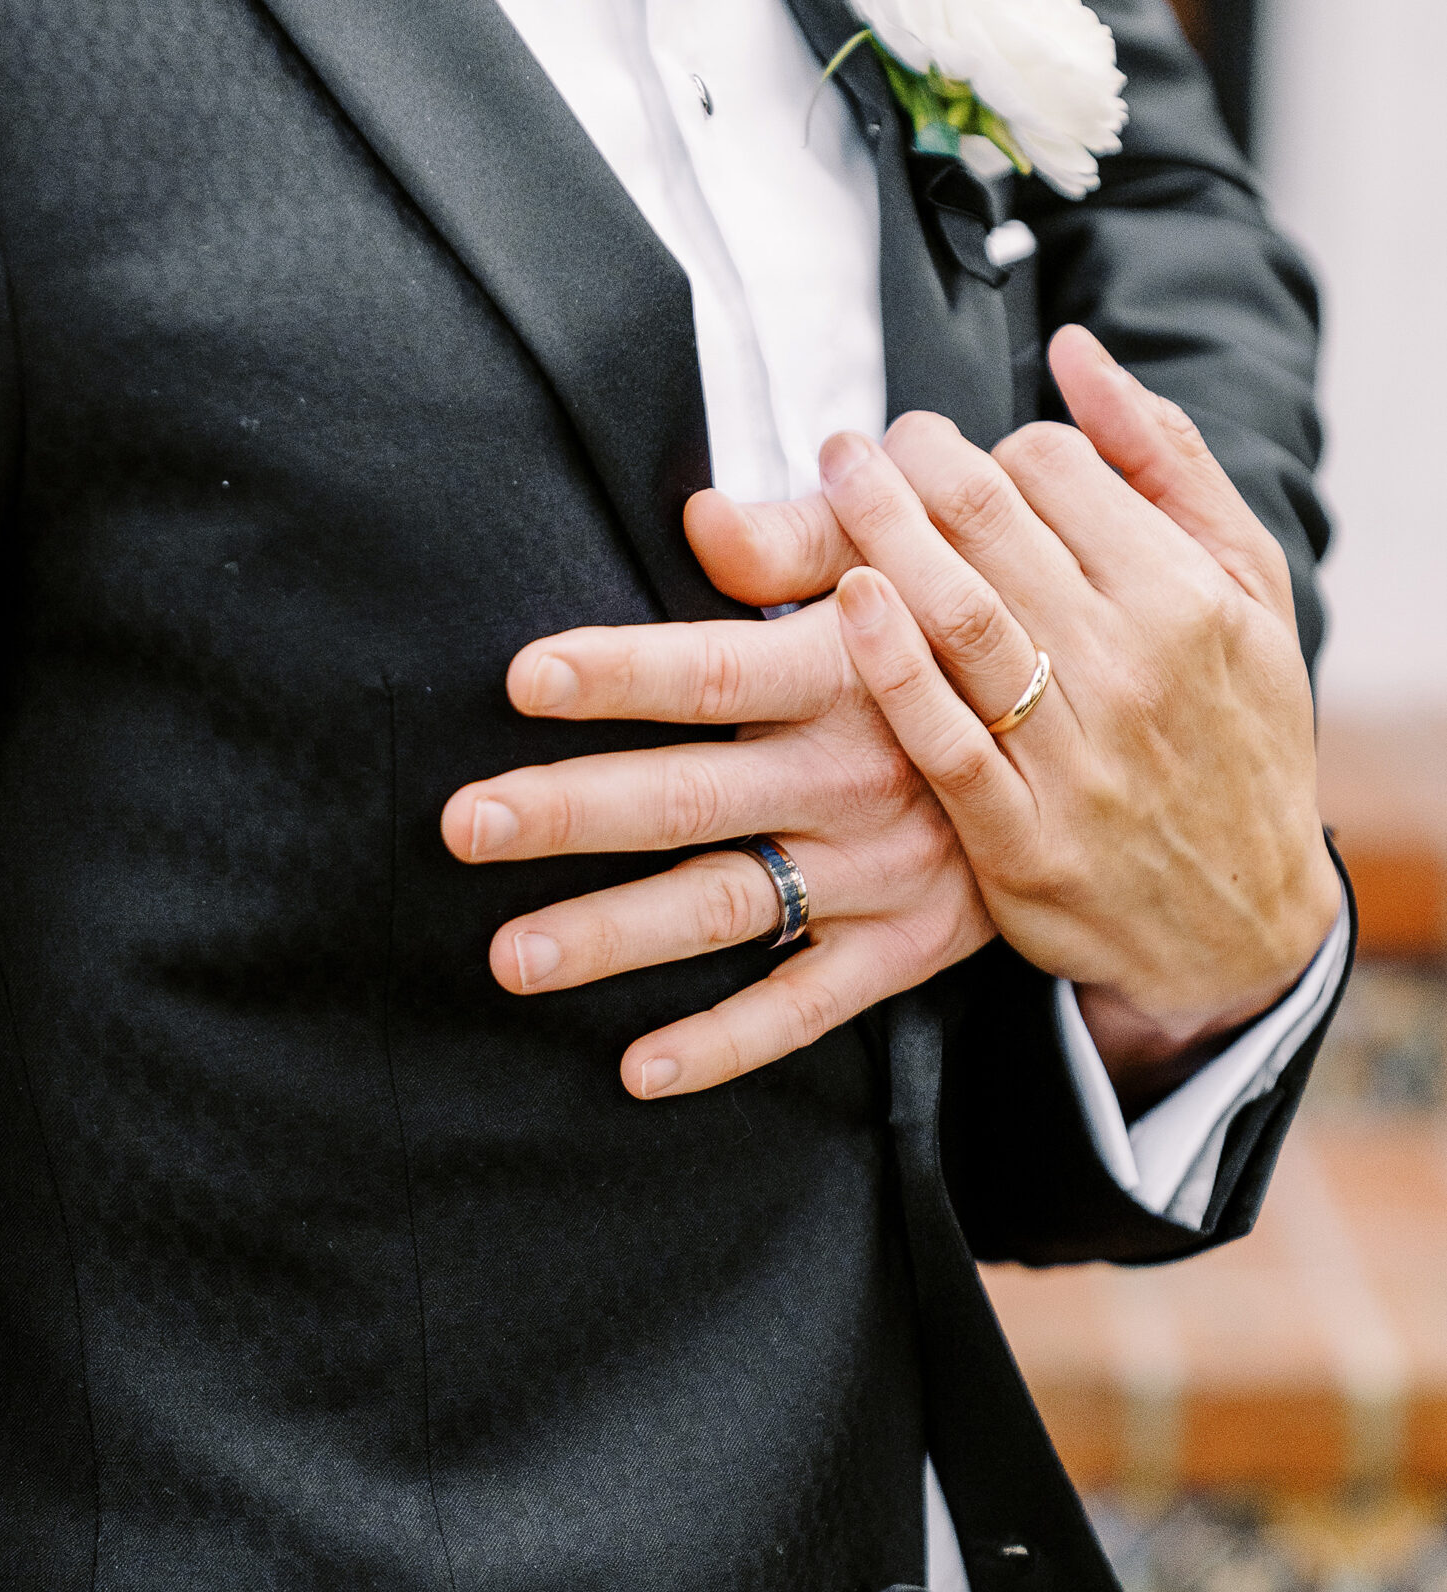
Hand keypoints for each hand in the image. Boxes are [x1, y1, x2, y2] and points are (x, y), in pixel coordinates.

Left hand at [440, 516, 991, 1100]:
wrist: (1124, 726)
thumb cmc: (977, 614)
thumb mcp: (915, 548)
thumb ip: (801, 534)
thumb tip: (700, 521)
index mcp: (856, 666)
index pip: (720, 667)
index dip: (625, 672)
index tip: (528, 676)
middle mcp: (862, 774)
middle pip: (699, 796)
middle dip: (577, 811)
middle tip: (468, 822)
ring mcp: (885, 868)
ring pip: (733, 906)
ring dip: (618, 935)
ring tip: (513, 956)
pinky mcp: (911, 943)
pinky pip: (815, 1005)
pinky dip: (730, 1044)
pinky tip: (642, 1069)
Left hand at [820, 328, 1342, 1103]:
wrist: (1244, 921)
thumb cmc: (1236, 733)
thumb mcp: (1245, 587)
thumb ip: (1164, 461)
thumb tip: (1076, 352)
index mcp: (1187, 594)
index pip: (1055, 469)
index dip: (984, 446)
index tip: (940, 457)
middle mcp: (1134, 666)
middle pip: (990, 523)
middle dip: (909, 462)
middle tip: (855, 445)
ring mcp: (1076, 757)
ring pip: (960, 615)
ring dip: (878, 529)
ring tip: (833, 477)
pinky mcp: (1022, 840)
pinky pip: (944, 738)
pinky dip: (893, 665)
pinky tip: (846, 599)